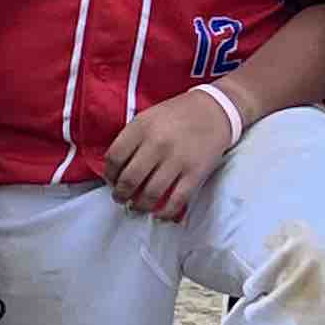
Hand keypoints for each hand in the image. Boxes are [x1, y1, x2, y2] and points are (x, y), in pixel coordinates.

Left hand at [103, 90, 238, 221]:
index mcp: (141, 127)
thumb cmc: (176, 115)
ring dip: (139, 205)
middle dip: (120, 194)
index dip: (109, 174)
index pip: (114, 157)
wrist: (215, 110)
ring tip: (136, 206)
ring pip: (150, 194)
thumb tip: (115, 168)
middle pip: (129, 179)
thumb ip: (131, 139)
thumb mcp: (147, 117)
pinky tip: (158, 214)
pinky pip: (176, 201)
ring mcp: (177, 160)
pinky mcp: (195, 174)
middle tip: (120, 198)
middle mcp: (157, 144)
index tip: (111, 180)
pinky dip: (164, 212)